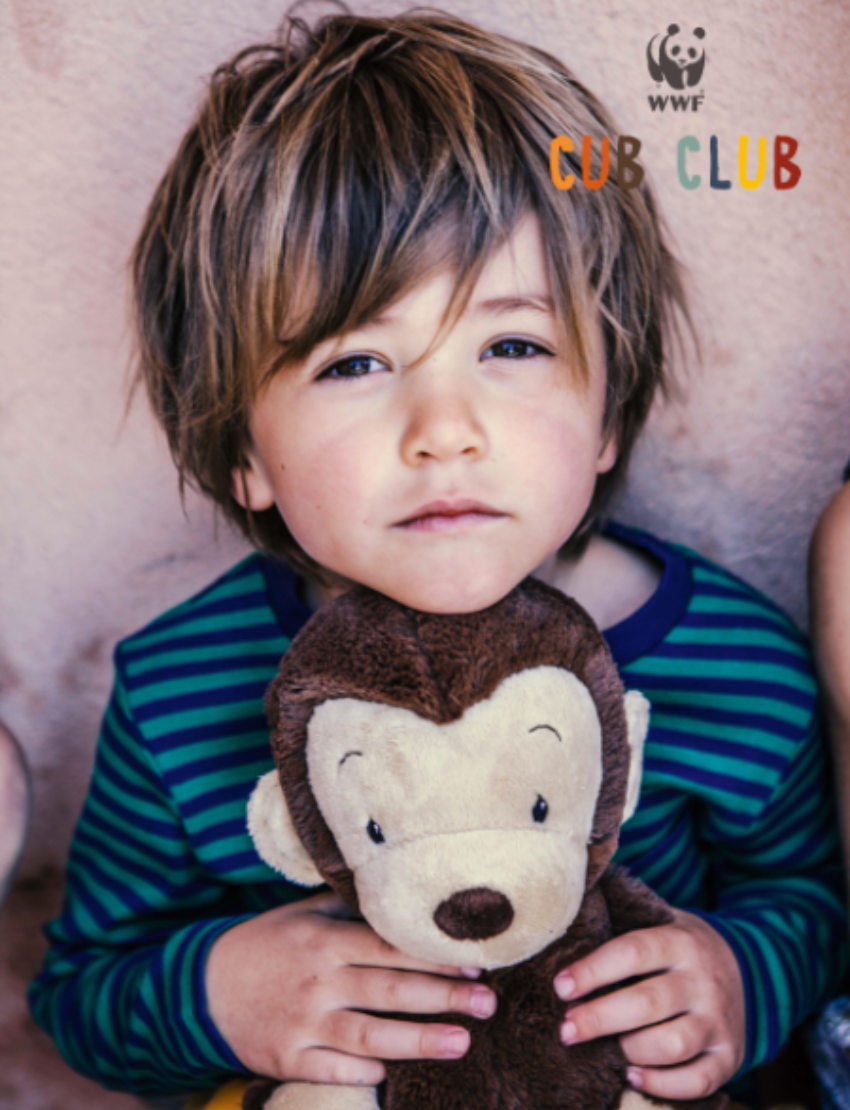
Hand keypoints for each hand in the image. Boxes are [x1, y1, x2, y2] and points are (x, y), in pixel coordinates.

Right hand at [206, 891, 495, 1084]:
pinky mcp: (288, 1060)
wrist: (201, 989)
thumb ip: (348, 910)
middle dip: (443, 997)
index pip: (390, 948)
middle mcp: (318, 982)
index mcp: (325, 941)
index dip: (433, 957)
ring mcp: (303, 1024)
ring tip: (462, 1042)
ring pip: (370, 1037)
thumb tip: (399, 895)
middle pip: (390, 992)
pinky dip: (365, 1075)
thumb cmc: (264, 945)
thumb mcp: (301, 915)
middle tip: (488, 1003)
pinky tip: (397, 1076)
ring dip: (418, 1041)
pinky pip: (334, 1071)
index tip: (474, 963)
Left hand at [553, 910, 744, 1100]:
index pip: (633, 952)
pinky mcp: (729, 1057)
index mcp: (680, 942)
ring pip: (672, 1045)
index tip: (560, 987)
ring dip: (629, 1050)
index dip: (594, 971)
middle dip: (600, 1019)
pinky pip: (698, 1081)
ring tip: (601, 1051)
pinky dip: (662, 1085)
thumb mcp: (661, 925)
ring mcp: (719, 1021)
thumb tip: (562, 943)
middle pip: (648, 1003)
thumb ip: (623, 929)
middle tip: (566, 1029)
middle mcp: (702, 981)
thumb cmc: (679, 949)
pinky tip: (632, 1076)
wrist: (751, 967)